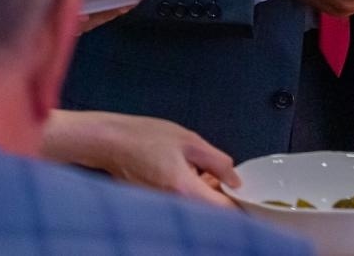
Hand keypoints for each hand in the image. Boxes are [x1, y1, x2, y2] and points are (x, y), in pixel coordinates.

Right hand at [42, 110, 239, 208]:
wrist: (108, 142)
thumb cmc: (143, 137)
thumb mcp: (189, 140)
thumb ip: (217, 161)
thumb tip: (234, 179)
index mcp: (185, 191)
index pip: (225, 212)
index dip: (239, 203)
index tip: (244, 193)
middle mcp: (173, 208)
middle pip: (211, 215)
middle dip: (220, 198)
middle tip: (220, 177)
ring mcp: (163, 210)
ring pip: (195, 211)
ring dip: (204, 196)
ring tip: (198, 171)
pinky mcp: (155, 208)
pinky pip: (180, 207)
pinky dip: (188, 195)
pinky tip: (182, 175)